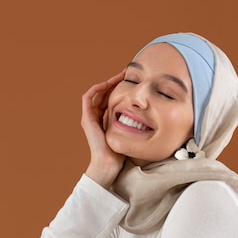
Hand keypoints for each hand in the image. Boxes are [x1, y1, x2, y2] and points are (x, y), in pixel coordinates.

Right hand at [81, 71, 125, 187]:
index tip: (131, 81)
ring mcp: (89, 117)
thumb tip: (150, 116)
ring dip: (107, 82)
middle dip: (114, 82)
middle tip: (126, 73)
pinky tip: (107, 83)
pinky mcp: (86, 118)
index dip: (119, 88)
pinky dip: (96, 88)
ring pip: (96, 93)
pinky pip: (88, 97)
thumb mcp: (129, 133)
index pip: (110, 98)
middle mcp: (95, 116)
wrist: (109, 164)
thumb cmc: (120, 153)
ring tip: (119, 76)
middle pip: (103, 93)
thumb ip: (134, 124)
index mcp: (104, 119)